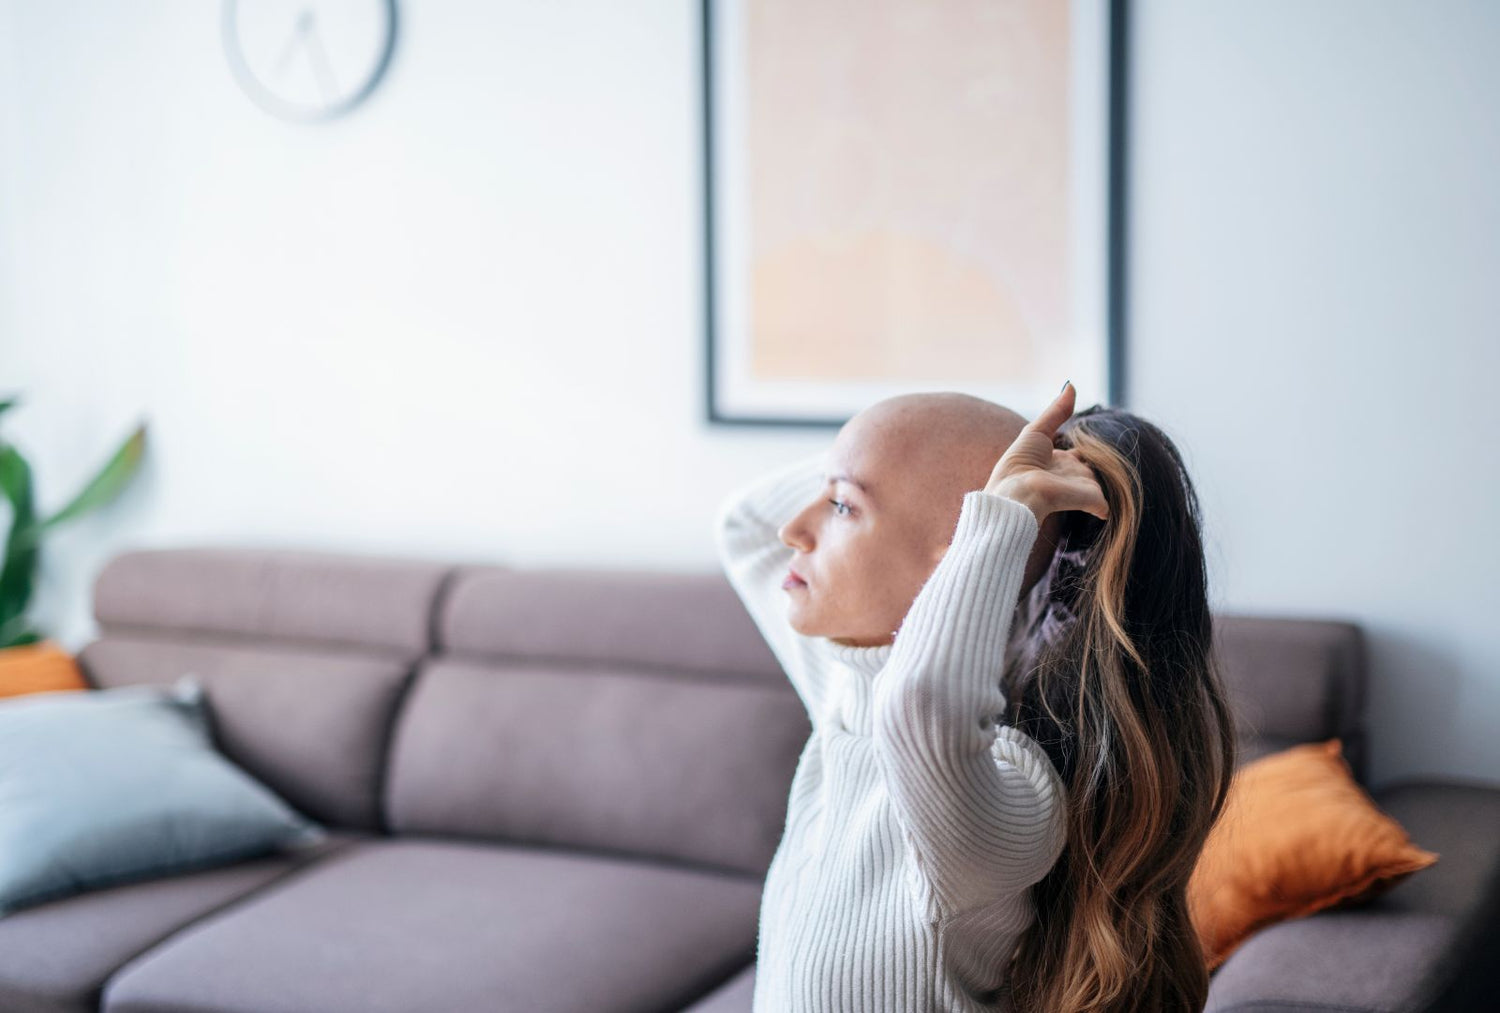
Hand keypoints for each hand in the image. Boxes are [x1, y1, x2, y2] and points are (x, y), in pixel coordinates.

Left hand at [983, 381, 1109, 522]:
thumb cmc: (1019, 464)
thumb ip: (1057, 411)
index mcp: (1058, 460)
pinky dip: (1112, 503)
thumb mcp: (1037, 431)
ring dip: (1113, 474)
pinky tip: (1114, 501)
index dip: (1086, 445)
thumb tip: (1071, 384)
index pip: (1078, 452)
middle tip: (1116, 449)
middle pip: (1094, 465)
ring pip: (1104, 479)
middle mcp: (1071, 474)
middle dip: (1103, 460)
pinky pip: (1107, 503)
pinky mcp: (1090, 499)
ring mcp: (1081, 487)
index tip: (1094, 437)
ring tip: (1125, 465)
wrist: (1016, 492)